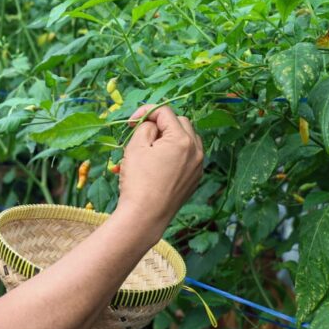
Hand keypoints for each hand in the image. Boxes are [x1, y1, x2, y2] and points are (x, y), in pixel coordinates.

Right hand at [115, 104, 202, 242]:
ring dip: (171, 137)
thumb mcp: (135, 147)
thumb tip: (152, 124)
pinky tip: (160, 163)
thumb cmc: (138, 181)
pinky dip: (177, 153)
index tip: (130, 122)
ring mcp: (198, 166)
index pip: (165, 112)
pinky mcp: (195, 179)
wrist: (145, 216)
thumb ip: (145, 126)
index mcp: (182, 139)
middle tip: (142, 134)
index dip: (145, 112)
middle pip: (180, 123)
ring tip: (152, 148)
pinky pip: (189, 157)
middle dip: (161, 124)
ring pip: (188, 139)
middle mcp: (196, 150)